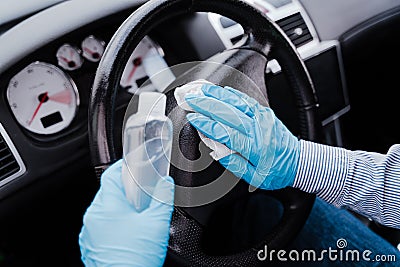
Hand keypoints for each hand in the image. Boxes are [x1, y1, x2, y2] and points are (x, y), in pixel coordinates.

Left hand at [79, 159, 174, 266]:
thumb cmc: (136, 258)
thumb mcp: (157, 223)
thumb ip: (163, 198)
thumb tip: (166, 183)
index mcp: (107, 206)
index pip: (110, 175)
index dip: (122, 167)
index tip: (131, 165)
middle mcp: (93, 217)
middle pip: (107, 192)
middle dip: (124, 190)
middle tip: (140, 193)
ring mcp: (89, 232)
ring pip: (103, 210)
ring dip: (118, 207)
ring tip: (136, 215)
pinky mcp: (89, 246)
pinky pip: (100, 226)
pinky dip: (112, 223)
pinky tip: (127, 232)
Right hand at [185, 84, 299, 189]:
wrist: (298, 161)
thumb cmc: (275, 172)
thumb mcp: (254, 177)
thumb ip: (233, 163)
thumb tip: (215, 150)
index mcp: (255, 147)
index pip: (226, 132)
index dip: (207, 124)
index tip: (192, 118)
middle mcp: (258, 129)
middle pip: (228, 112)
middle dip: (206, 104)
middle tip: (189, 98)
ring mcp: (262, 118)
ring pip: (235, 102)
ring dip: (215, 94)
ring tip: (199, 89)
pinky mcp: (264, 112)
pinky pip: (245, 99)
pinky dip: (230, 93)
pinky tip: (219, 90)